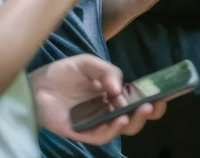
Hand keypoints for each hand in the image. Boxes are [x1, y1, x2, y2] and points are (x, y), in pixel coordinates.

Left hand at [32, 55, 166, 144]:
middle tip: (153, 105)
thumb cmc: (62, 73)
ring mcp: (96, 122)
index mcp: (112, 94)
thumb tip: (121, 88)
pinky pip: (102, 136)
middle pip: (135, 118)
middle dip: (149, 113)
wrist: (35, 85)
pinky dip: (113, 129)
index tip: (164, 95)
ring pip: (122, 129)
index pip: (138, 99)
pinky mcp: (82, 132)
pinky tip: (120, 118)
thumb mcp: (88, 63)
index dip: (153, 99)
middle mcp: (108, 110)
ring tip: (140, 109)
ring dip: (134, 121)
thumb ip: (107, 71)